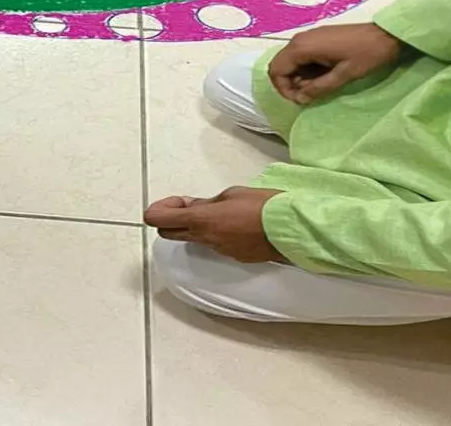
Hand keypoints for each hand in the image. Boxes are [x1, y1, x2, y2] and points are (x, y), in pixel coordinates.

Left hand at [144, 187, 284, 263]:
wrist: (293, 230)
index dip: (160, 208)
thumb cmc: (263, 205)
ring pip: (195, 239)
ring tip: (221, 212)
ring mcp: (220, 250)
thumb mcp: (231, 194)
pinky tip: (236, 224)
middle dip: (170, 219)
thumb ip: (206, 203)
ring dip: (197, 226)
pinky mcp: (235, 256)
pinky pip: (216, 245)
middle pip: (167, 233)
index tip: (176, 201)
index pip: (158, 219)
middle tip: (187, 206)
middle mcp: (206, 239)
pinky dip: (217, 234)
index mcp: (201, 221)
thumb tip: (192, 206)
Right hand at [268, 23, 403, 105]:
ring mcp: (307, 37)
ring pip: (289, 61)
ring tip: (317, 87)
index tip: (300, 100)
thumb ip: (319, 87)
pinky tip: (322, 76)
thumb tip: (300, 99)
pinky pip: (300, 56)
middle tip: (308, 96)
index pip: (276, 70)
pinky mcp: (316, 38)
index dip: (283, 89)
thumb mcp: (344, 75)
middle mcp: (299, 40)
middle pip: (279, 65)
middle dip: (288, 84)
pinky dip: (304, 69)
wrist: (386, 34)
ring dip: (297, 77)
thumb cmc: (367, 54)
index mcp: (302, 47)